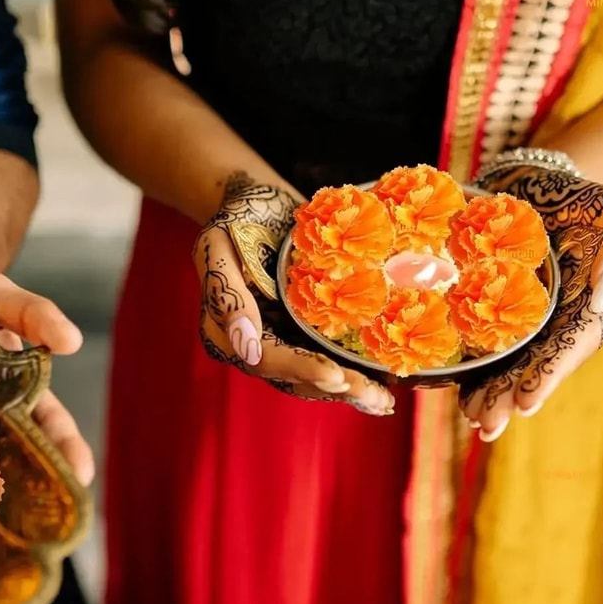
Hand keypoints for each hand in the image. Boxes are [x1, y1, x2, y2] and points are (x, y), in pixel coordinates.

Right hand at [193, 173, 395, 414]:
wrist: (254, 202)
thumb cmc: (233, 218)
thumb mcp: (218, 245)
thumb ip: (227, 296)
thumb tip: (247, 348)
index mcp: (224, 333)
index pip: (265, 359)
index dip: (301, 369)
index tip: (336, 376)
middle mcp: (252, 345)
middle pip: (294, 378)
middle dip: (336, 387)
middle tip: (374, 397)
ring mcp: (280, 338)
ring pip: (314, 376)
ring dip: (349, 389)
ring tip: (383, 401)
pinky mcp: (302, 330)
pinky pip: (326, 358)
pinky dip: (353, 373)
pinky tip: (382, 387)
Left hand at [461, 166, 602, 438]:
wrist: (534, 185)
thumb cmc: (578, 201)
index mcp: (586, 307)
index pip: (568, 348)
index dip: (548, 376)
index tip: (526, 403)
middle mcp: (557, 322)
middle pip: (536, 367)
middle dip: (511, 397)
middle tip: (488, 425)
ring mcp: (528, 321)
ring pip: (510, 365)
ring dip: (491, 394)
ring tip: (473, 420)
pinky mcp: (499, 312)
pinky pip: (488, 346)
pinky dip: (474, 370)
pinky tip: (457, 392)